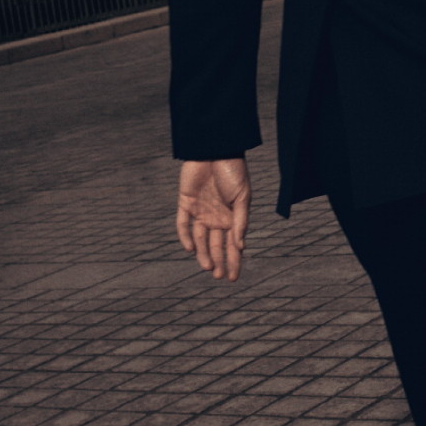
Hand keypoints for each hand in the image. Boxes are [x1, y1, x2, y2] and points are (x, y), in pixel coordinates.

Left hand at [175, 158, 250, 280]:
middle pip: (216, 245)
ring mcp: (200, 211)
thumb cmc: (233, 170)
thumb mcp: (242, 197)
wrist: (215, 148)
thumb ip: (240, 221)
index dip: (233, 262)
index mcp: (232, 217)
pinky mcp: (185, 202)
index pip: (233, 245)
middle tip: (218, 277)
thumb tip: (241, 246)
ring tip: (207, 267)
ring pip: (199, 239)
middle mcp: (216, 217)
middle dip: (218, 262)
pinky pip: (183, 224)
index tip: (232, 278)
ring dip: (203, 253)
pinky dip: (185, 237)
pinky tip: (190, 249)